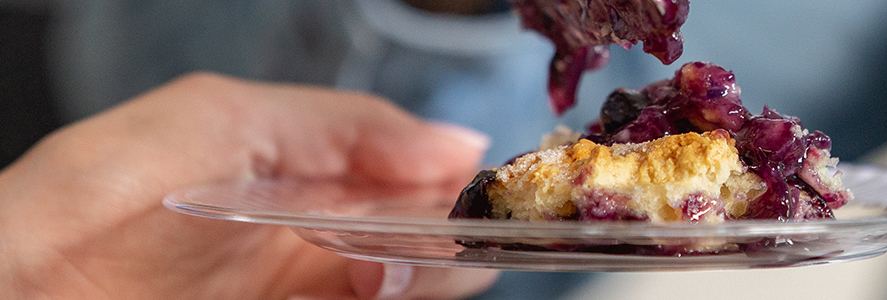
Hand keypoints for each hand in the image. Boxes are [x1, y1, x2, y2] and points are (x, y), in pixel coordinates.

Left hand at [0, 73, 497, 298]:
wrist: (29, 291)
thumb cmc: (104, 192)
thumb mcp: (229, 116)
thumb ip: (350, 123)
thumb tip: (454, 141)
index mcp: (288, 159)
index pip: (396, 161)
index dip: (447, 165)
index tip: (486, 173)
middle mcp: (299, 224)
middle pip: (411, 225)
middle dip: (452, 221)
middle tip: (480, 220)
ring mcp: (297, 284)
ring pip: (402, 277)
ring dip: (435, 267)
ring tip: (440, 256)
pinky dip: (400, 295)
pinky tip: (404, 281)